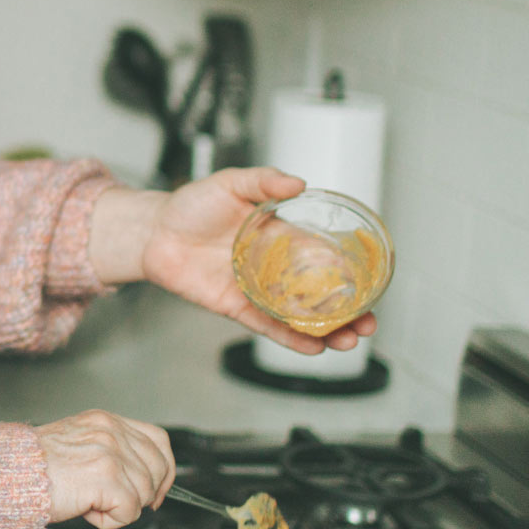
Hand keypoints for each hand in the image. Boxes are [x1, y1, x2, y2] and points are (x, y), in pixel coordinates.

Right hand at [35, 410, 176, 528]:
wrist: (9, 474)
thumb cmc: (33, 466)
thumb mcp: (78, 443)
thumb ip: (109, 450)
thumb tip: (136, 475)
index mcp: (105, 421)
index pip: (157, 440)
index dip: (163, 469)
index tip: (157, 488)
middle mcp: (110, 432)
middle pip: (159, 467)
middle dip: (148, 493)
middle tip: (123, 504)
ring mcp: (110, 453)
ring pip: (144, 493)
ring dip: (121, 508)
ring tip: (91, 504)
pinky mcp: (106, 478)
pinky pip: (130, 511)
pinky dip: (111, 521)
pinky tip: (89, 511)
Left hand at [89, 168, 376, 353]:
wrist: (154, 231)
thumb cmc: (191, 205)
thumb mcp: (231, 182)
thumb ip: (264, 181)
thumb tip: (299, 183)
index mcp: (282, 237)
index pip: (325, 258)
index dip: (350, 273)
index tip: (373, 285)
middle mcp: (275, 267)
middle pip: (320, 294)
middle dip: (348, 311)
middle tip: (368, 324)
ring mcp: (257, 290)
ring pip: (299, 316)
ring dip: (327, 331)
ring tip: (348, 341)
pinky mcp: (236, 307)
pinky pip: (267, 326)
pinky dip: (290, 339)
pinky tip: (312, 348)